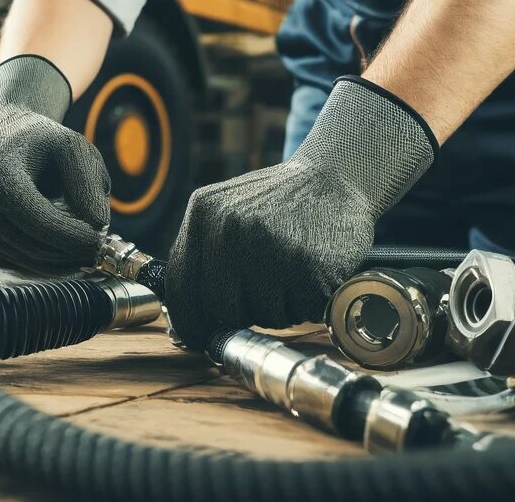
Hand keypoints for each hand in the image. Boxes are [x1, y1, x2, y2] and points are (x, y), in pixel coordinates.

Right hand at [0, 55, 110, 274]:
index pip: (39, 221)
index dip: (73, 236)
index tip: (102, 239)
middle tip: (101, 247)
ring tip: (85, 243)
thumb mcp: (70, 146)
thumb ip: (88, 183)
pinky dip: (47, 262)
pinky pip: (20, 266)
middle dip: (73, 252)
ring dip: (63, 260)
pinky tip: (64, 246)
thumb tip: (98, 227)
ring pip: (29, 262)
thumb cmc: (39, 141)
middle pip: (35, 248)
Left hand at [165, 76, 436, 350]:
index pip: (180, 288)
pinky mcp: (306, 265)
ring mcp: (268, 245)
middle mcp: (230, 227)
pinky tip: (312, 270)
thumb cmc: (278, 202)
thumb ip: (203, 253)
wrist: (334, 174)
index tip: (200, 339)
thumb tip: (181, 323)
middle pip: (218, 309)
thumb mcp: (227, 209)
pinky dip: (307, 302)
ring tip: (292, 270)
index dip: (190, 323)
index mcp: (203, 212)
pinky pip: (299, 311)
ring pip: (262, 315)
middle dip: (241, 314)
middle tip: (265, 292)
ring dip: (280, 307)